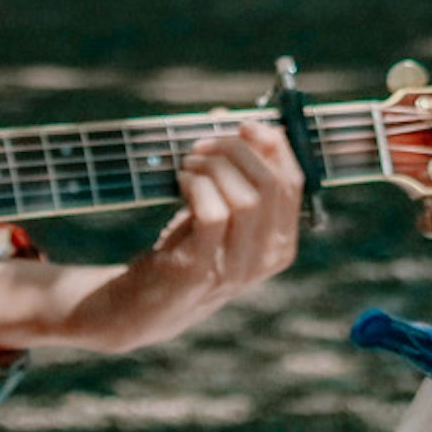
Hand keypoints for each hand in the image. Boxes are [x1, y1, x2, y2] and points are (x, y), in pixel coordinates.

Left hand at [0, 125, 305, 354]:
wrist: (137, 309)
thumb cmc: (181, 254)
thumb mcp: (218, 216)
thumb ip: (236, 177)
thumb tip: (238, 122)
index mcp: (278, 244)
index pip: (294, 183)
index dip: (273, 145)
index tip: (244, 124)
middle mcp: (263, 261)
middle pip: (272, 186)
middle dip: (239, 150)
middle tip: (206, 142)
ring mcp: (233, 270)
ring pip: (247, 199)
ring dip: (215, 166)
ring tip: (189, 161)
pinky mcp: (198, 271)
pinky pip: (213, 214)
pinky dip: (198, 186)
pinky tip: (181, 180)